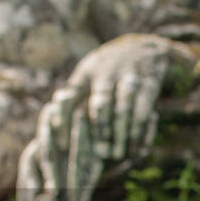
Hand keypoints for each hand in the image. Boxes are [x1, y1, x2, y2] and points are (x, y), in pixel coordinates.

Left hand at [20, 33, 195, 200]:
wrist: (143, 45)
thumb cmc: (107, 71)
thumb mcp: (87, 76)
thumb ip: (73, 98)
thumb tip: (50, 132)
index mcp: (84, 74)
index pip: (69, 98)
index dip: (64, 122)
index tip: (62, 146)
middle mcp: (104, 73)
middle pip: (99, 105)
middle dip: (99, 131)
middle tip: (98, 155)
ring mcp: (127, 75)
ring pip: (123, 106)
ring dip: (120, 132)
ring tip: (118, 154)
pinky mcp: (149, 80)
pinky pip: (144, 106)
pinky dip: (140, 127)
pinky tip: (137, 144)